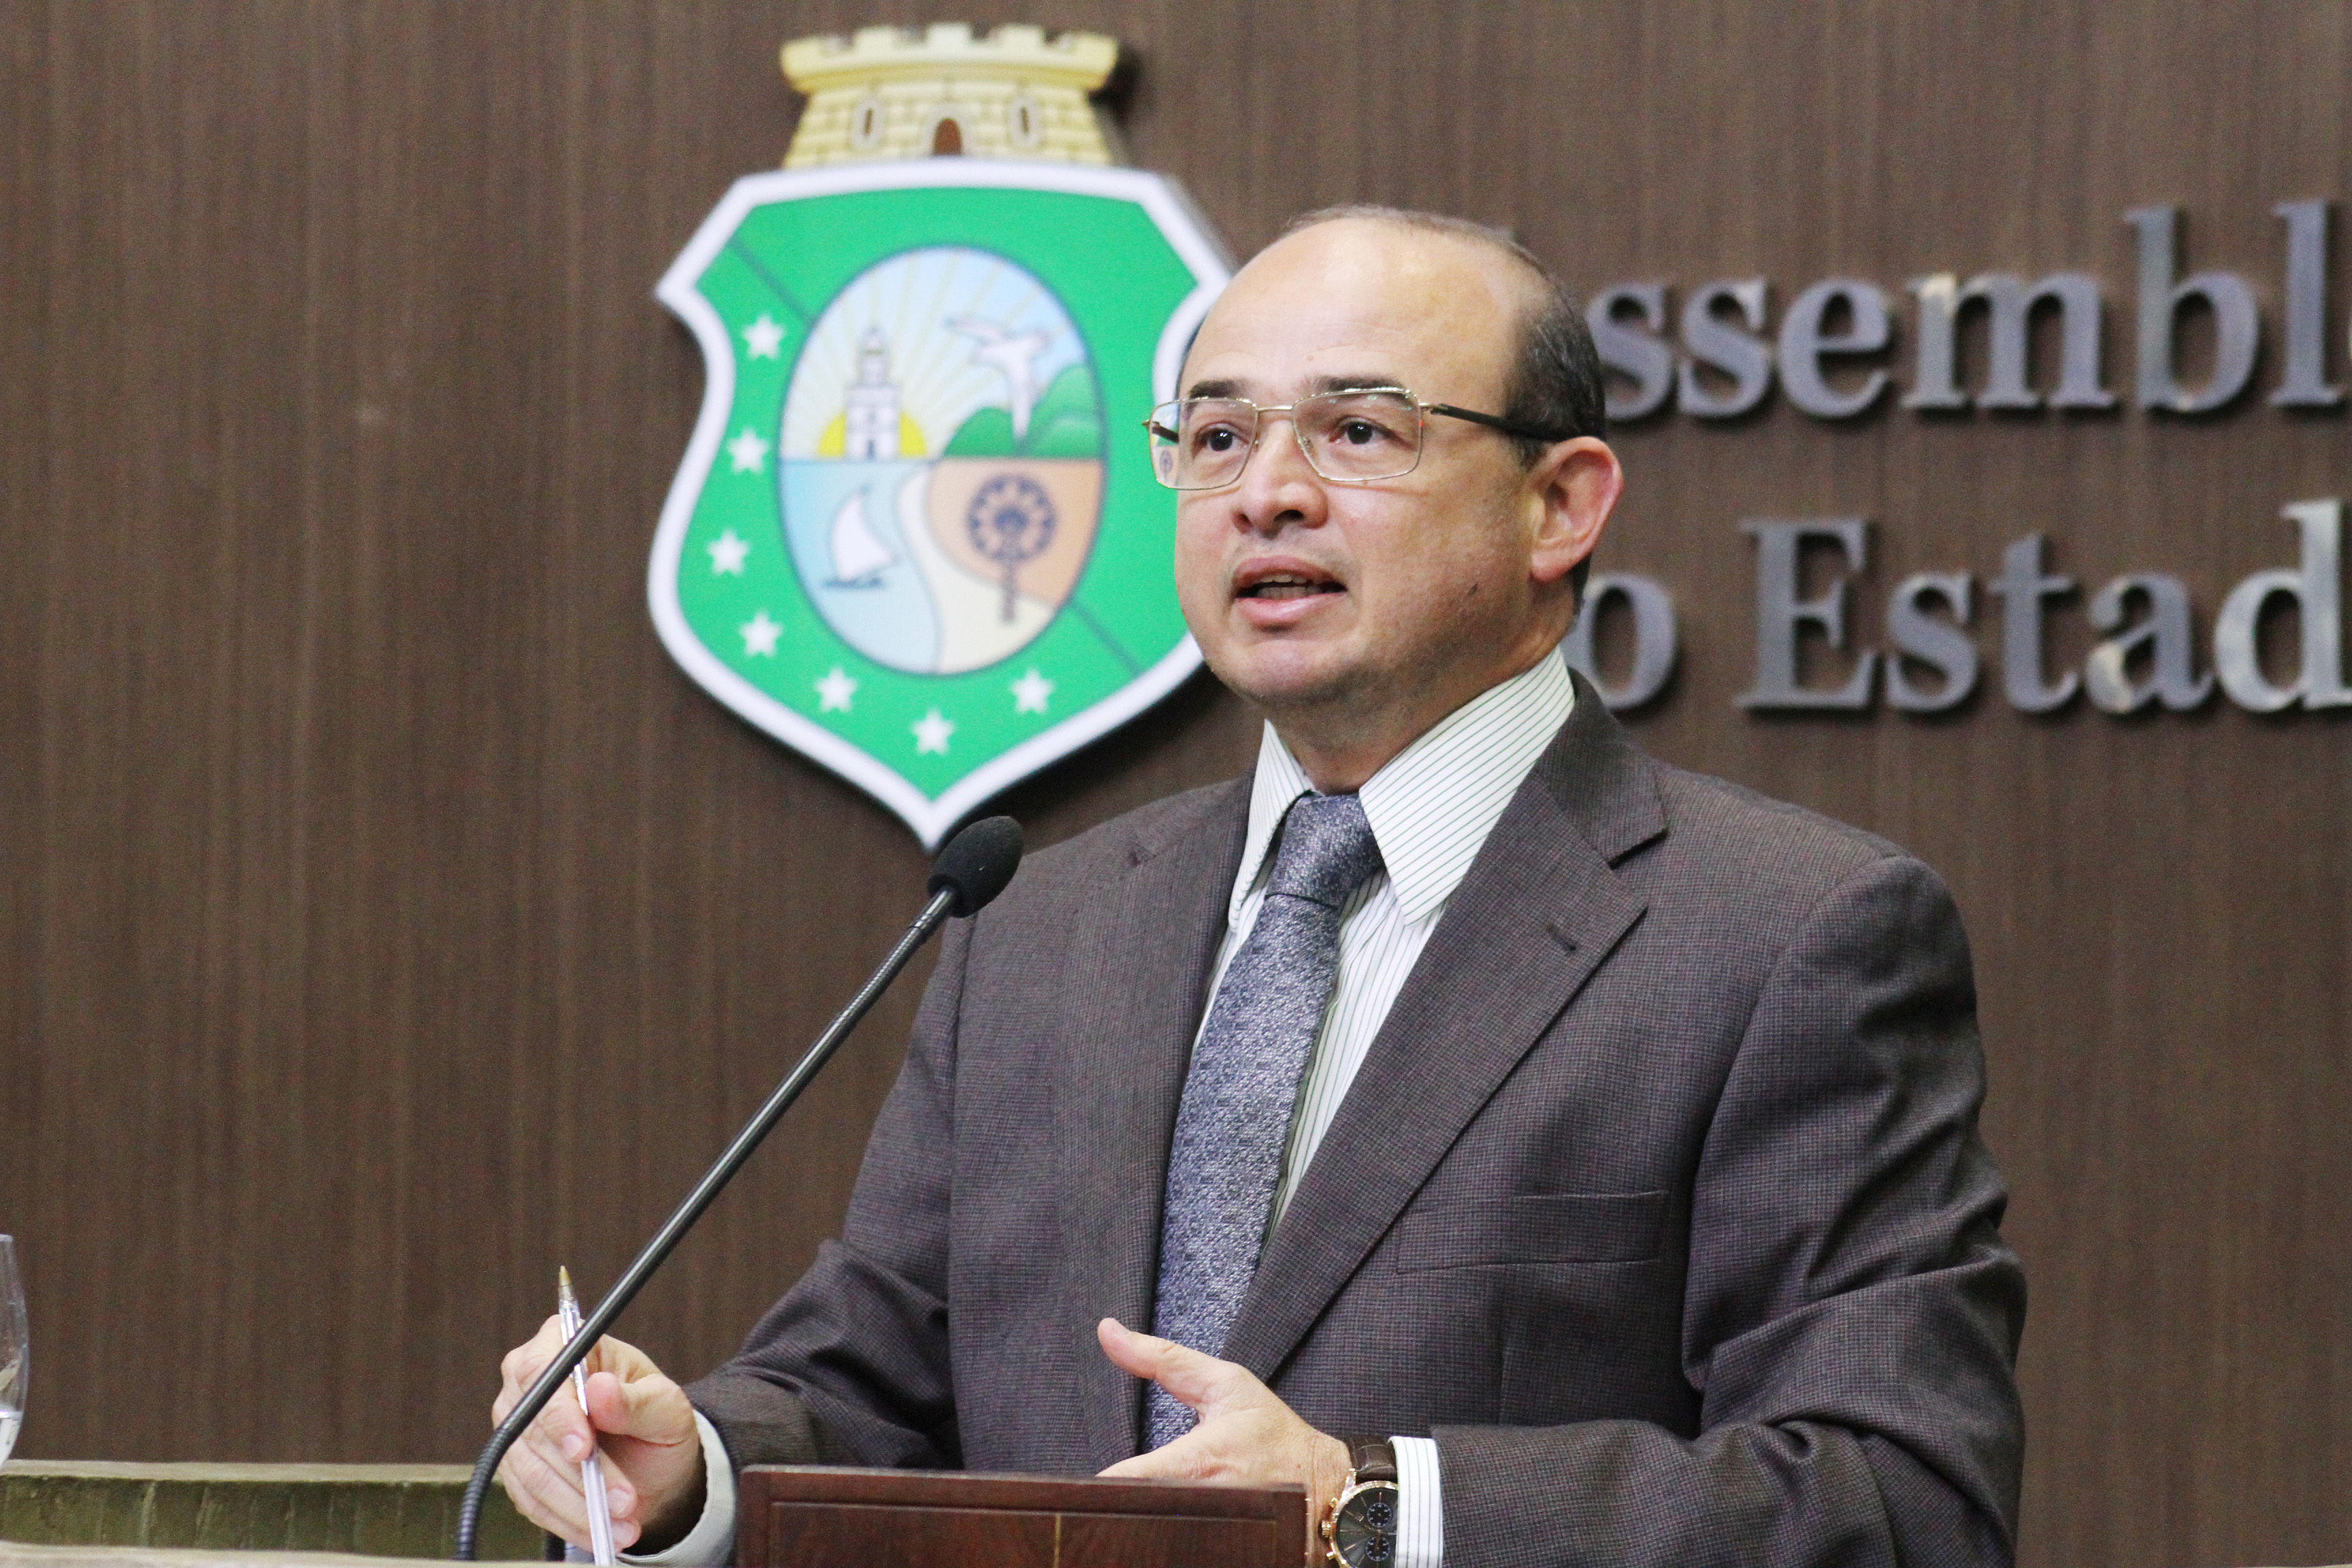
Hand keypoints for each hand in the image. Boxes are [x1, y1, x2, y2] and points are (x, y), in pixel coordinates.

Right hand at [493, 1316, 706, 1553]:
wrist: (651, 1459)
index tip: (583, 1448)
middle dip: (581, 1473)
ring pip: (532, 1473)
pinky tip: (602, 1531)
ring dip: (580, 1505)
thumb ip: (635, 1400)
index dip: (558, 1413)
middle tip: (624, 1501)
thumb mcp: (665, 1405)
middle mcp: (528, 1384)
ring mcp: (517, 1429)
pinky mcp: (517, 1470)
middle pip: (533, 1429)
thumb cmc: (656, 1417)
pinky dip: (569, 1521)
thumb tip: (600, 1390)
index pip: (542, 1371)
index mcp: (563, 1344)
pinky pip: (533, 1502)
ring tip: (625, 1523)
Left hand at [1093, 1318, 1349, 1561]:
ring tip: (1112, 1522)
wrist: (1323, 1486)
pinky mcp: (1217, 1553)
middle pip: (1132, 1516)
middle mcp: (1202, 1505)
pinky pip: (1175, 1550)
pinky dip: (1160, 1539)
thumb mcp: (1225, 1383)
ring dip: (1131, 1526)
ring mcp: (1211, 1535)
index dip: (1098, 1483)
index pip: (1128, 1480)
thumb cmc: (1273, 1433)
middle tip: (1088, 1502)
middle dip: (1109, 1509)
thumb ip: (1162, 1359)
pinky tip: (1146, 1531)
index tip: (1069, 1482)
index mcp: (1198, 1462)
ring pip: (1151, 1537)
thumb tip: (1107, 1330)